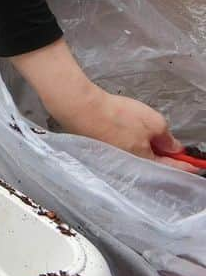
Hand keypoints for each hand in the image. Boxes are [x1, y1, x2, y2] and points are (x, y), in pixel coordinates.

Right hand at [48, 84, 195, 171]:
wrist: (81, 109)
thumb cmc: (118, 116)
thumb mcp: (153, 122)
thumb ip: (167, 137)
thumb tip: (174, 148)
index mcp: (144, 161)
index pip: (170, 166)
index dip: (185, 164)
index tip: (196, 165)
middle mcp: (128, 166)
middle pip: (151, 163)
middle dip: (163, 156)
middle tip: (173, 148)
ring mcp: (113, 158)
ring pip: (135, 156)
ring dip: (145, 148)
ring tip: (149, 135)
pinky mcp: (101, 149)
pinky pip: (122, 150)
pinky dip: (130, 143)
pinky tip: (129, 133)